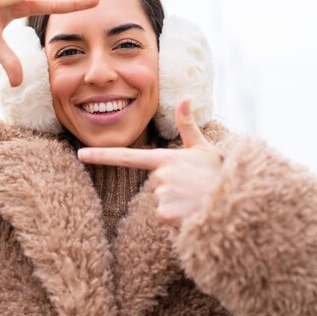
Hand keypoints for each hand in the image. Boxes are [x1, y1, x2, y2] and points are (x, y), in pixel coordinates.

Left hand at [77, 99, 222, 226]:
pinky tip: (192, 212)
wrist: (236, 199)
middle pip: (154, 186)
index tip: (80, 154)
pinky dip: (177, 219)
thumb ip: (188, 126)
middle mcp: (159, 175)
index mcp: (164, 159)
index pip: (126, 156)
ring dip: (175, 204)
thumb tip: (186, 96)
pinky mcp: (165, 213)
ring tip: (194, 199)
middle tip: (192, 188)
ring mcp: (161, 194)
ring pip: (160, 203)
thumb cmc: (219, 174)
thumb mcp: (204, 148)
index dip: (101, 156)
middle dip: (171, 189)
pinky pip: (165, 218)